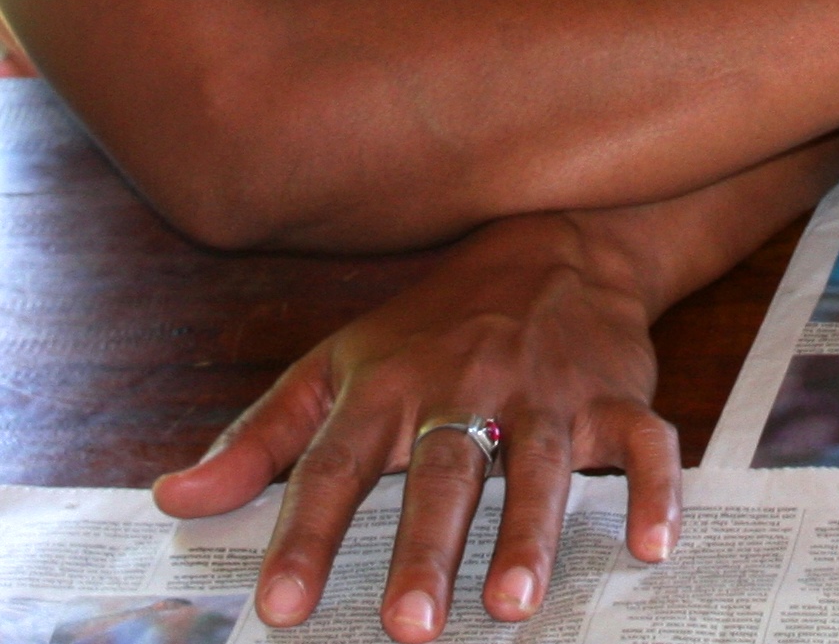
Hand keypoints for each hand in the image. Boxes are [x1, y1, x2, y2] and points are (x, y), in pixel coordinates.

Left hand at [152, 214, 677, 640]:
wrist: (558, 242)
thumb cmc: (434, 325)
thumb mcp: (337, 366)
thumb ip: (259, 440)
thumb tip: (173, 499)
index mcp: (389, 385)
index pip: (336, 465)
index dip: (304, 536)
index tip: (281, 607)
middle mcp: (468, 385)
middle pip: (444, 471)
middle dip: (427, 547)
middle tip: (410, 626)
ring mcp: (548, 390)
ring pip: (539, 462)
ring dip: (529, 533)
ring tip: (512, 602)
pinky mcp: (617, 393)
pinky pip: (646, 441)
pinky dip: (656, 489)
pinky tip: (654, 544)